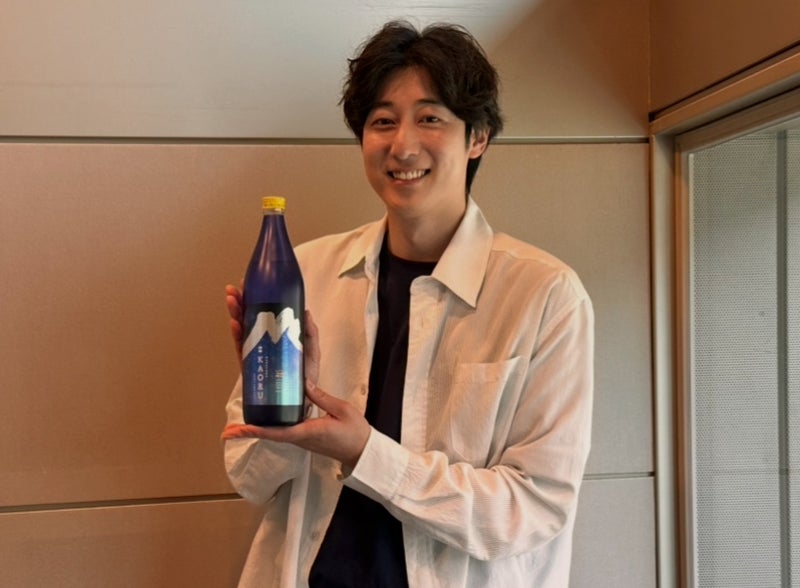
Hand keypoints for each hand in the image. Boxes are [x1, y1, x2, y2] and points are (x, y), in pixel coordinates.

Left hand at [221, 380, 370, 469]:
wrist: (363, 452)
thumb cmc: (355, 433)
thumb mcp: (342, 410)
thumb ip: (322, 397)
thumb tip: (304, 383)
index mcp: (307, 432)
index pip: (277, 432)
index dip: (256, 431)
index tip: (236, 431)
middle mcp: (300, 438)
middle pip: (269, 434)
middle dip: (249, 432)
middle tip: (227, 431)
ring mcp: (301, 439)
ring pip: (274, 433)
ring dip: (256, 429)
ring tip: (237, 425)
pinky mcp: (304, 437)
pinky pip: (282, 431)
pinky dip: (269, 426)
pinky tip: (264, 417)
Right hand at [225, 283, 319, 383]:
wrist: (299, 402)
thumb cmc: (305, 377)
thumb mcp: (311, 351)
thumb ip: (310, 333)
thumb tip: (306, 311)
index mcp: (277, 334)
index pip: (264, 312)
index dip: (255, 298)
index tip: (250, 284)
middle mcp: (263, 341)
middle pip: (248, 317)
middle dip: (240, 302)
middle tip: (234, 289)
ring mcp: (255, 352)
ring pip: (242, 329)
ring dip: (235, 314)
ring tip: (232, 301)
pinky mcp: (250, 366)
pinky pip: (241, 348)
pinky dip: (237, 335)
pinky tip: (235, 324)